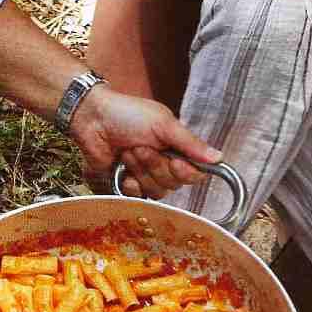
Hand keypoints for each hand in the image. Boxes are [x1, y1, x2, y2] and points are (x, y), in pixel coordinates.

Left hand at [70, 85, 220, 195]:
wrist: (92, 119)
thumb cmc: (128, 115)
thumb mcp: (164, 124)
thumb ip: (190, 143)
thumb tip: (219, 158)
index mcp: (177, 148)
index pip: (195, 174)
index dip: (186, 172)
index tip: (176, 161)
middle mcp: (165, 164)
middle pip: (174, 183)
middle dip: (156, 165)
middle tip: (140, 146)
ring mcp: (146, 175)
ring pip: (156, 190)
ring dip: (141, 170)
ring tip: (128, 151)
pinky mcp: (127, 184)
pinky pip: (138, 196)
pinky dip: (129, 182)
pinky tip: (121, 168)